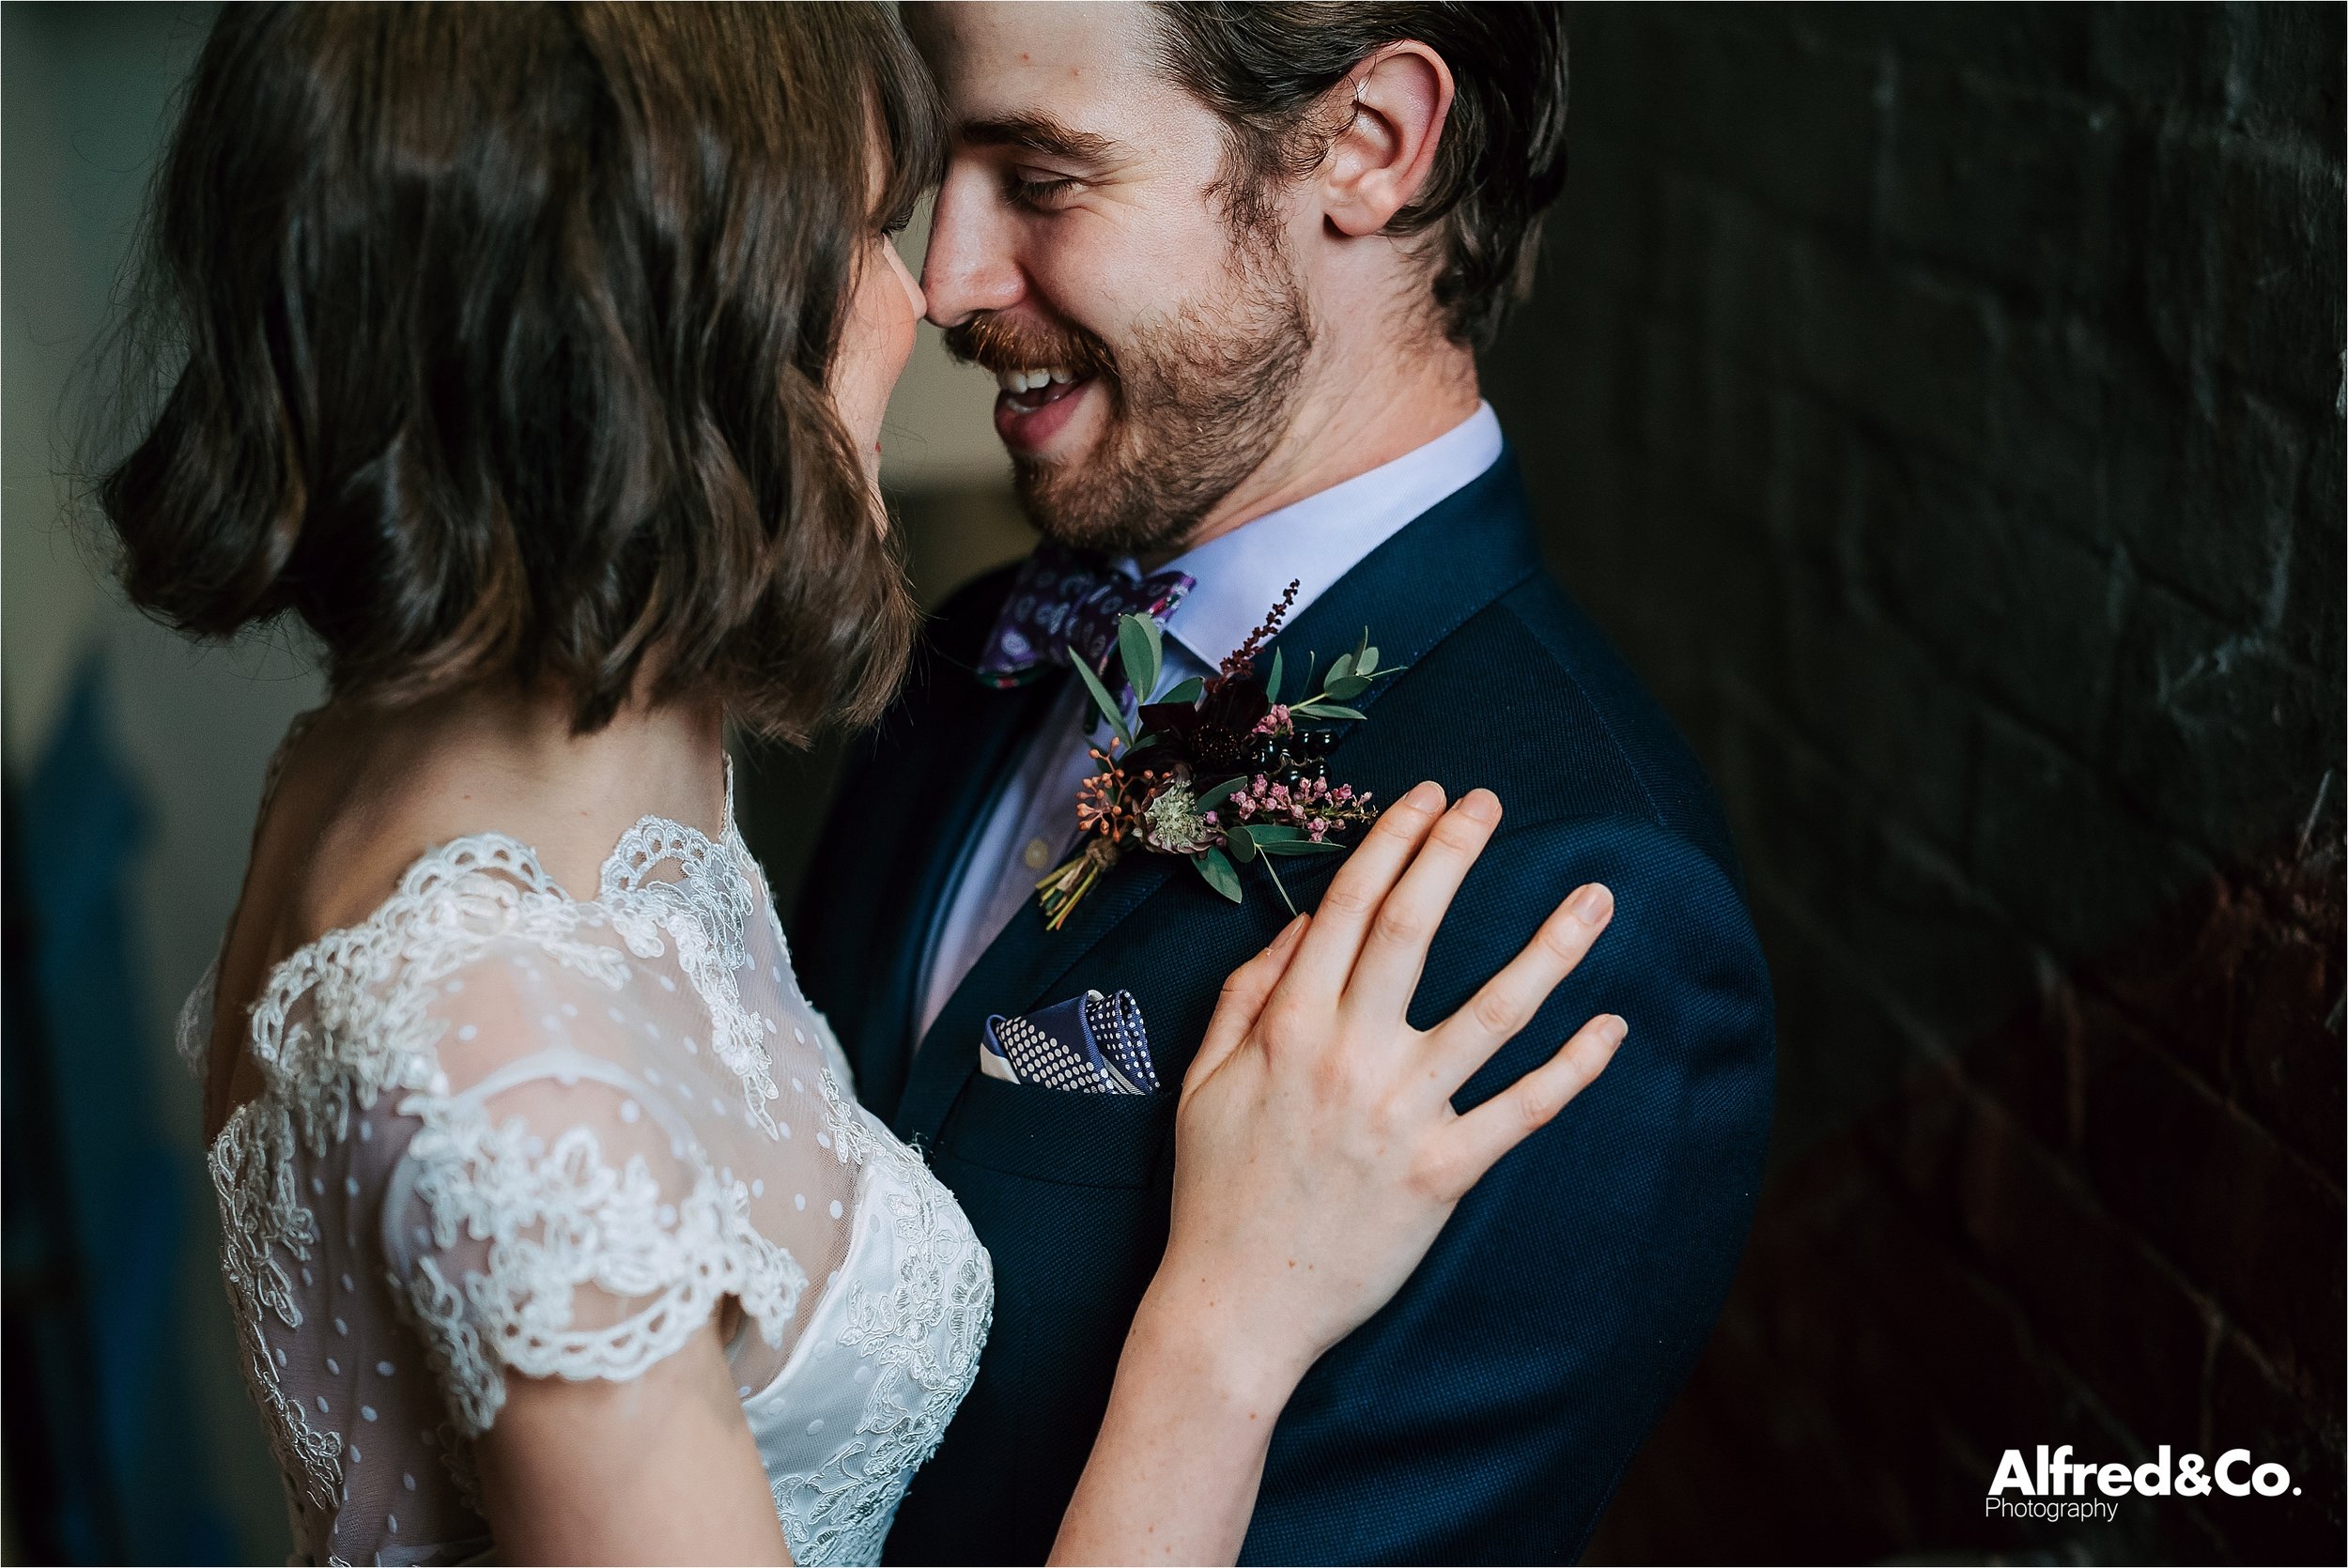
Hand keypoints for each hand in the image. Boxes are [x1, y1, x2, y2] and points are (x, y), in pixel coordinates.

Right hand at [1149, 782, 1623, 1396]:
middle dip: (1453, 854)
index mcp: (1287, 1029)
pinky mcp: (1442, 1174)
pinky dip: (1572, 1068)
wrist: (1236, 1307)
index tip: (1426, 797)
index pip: (1344, 911)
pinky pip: (1520, 1110)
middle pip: (1412, 932)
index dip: (1389, 844)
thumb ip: (1247, 995)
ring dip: (1549, 950)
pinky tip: (1612, 1026)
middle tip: (1491, 801)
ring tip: (1595, 899)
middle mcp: (1349, 1058)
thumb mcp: (1203, 1081)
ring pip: (1491, 1013)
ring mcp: (1402, 1115)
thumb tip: (1298, 924)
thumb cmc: (1215, 1192)